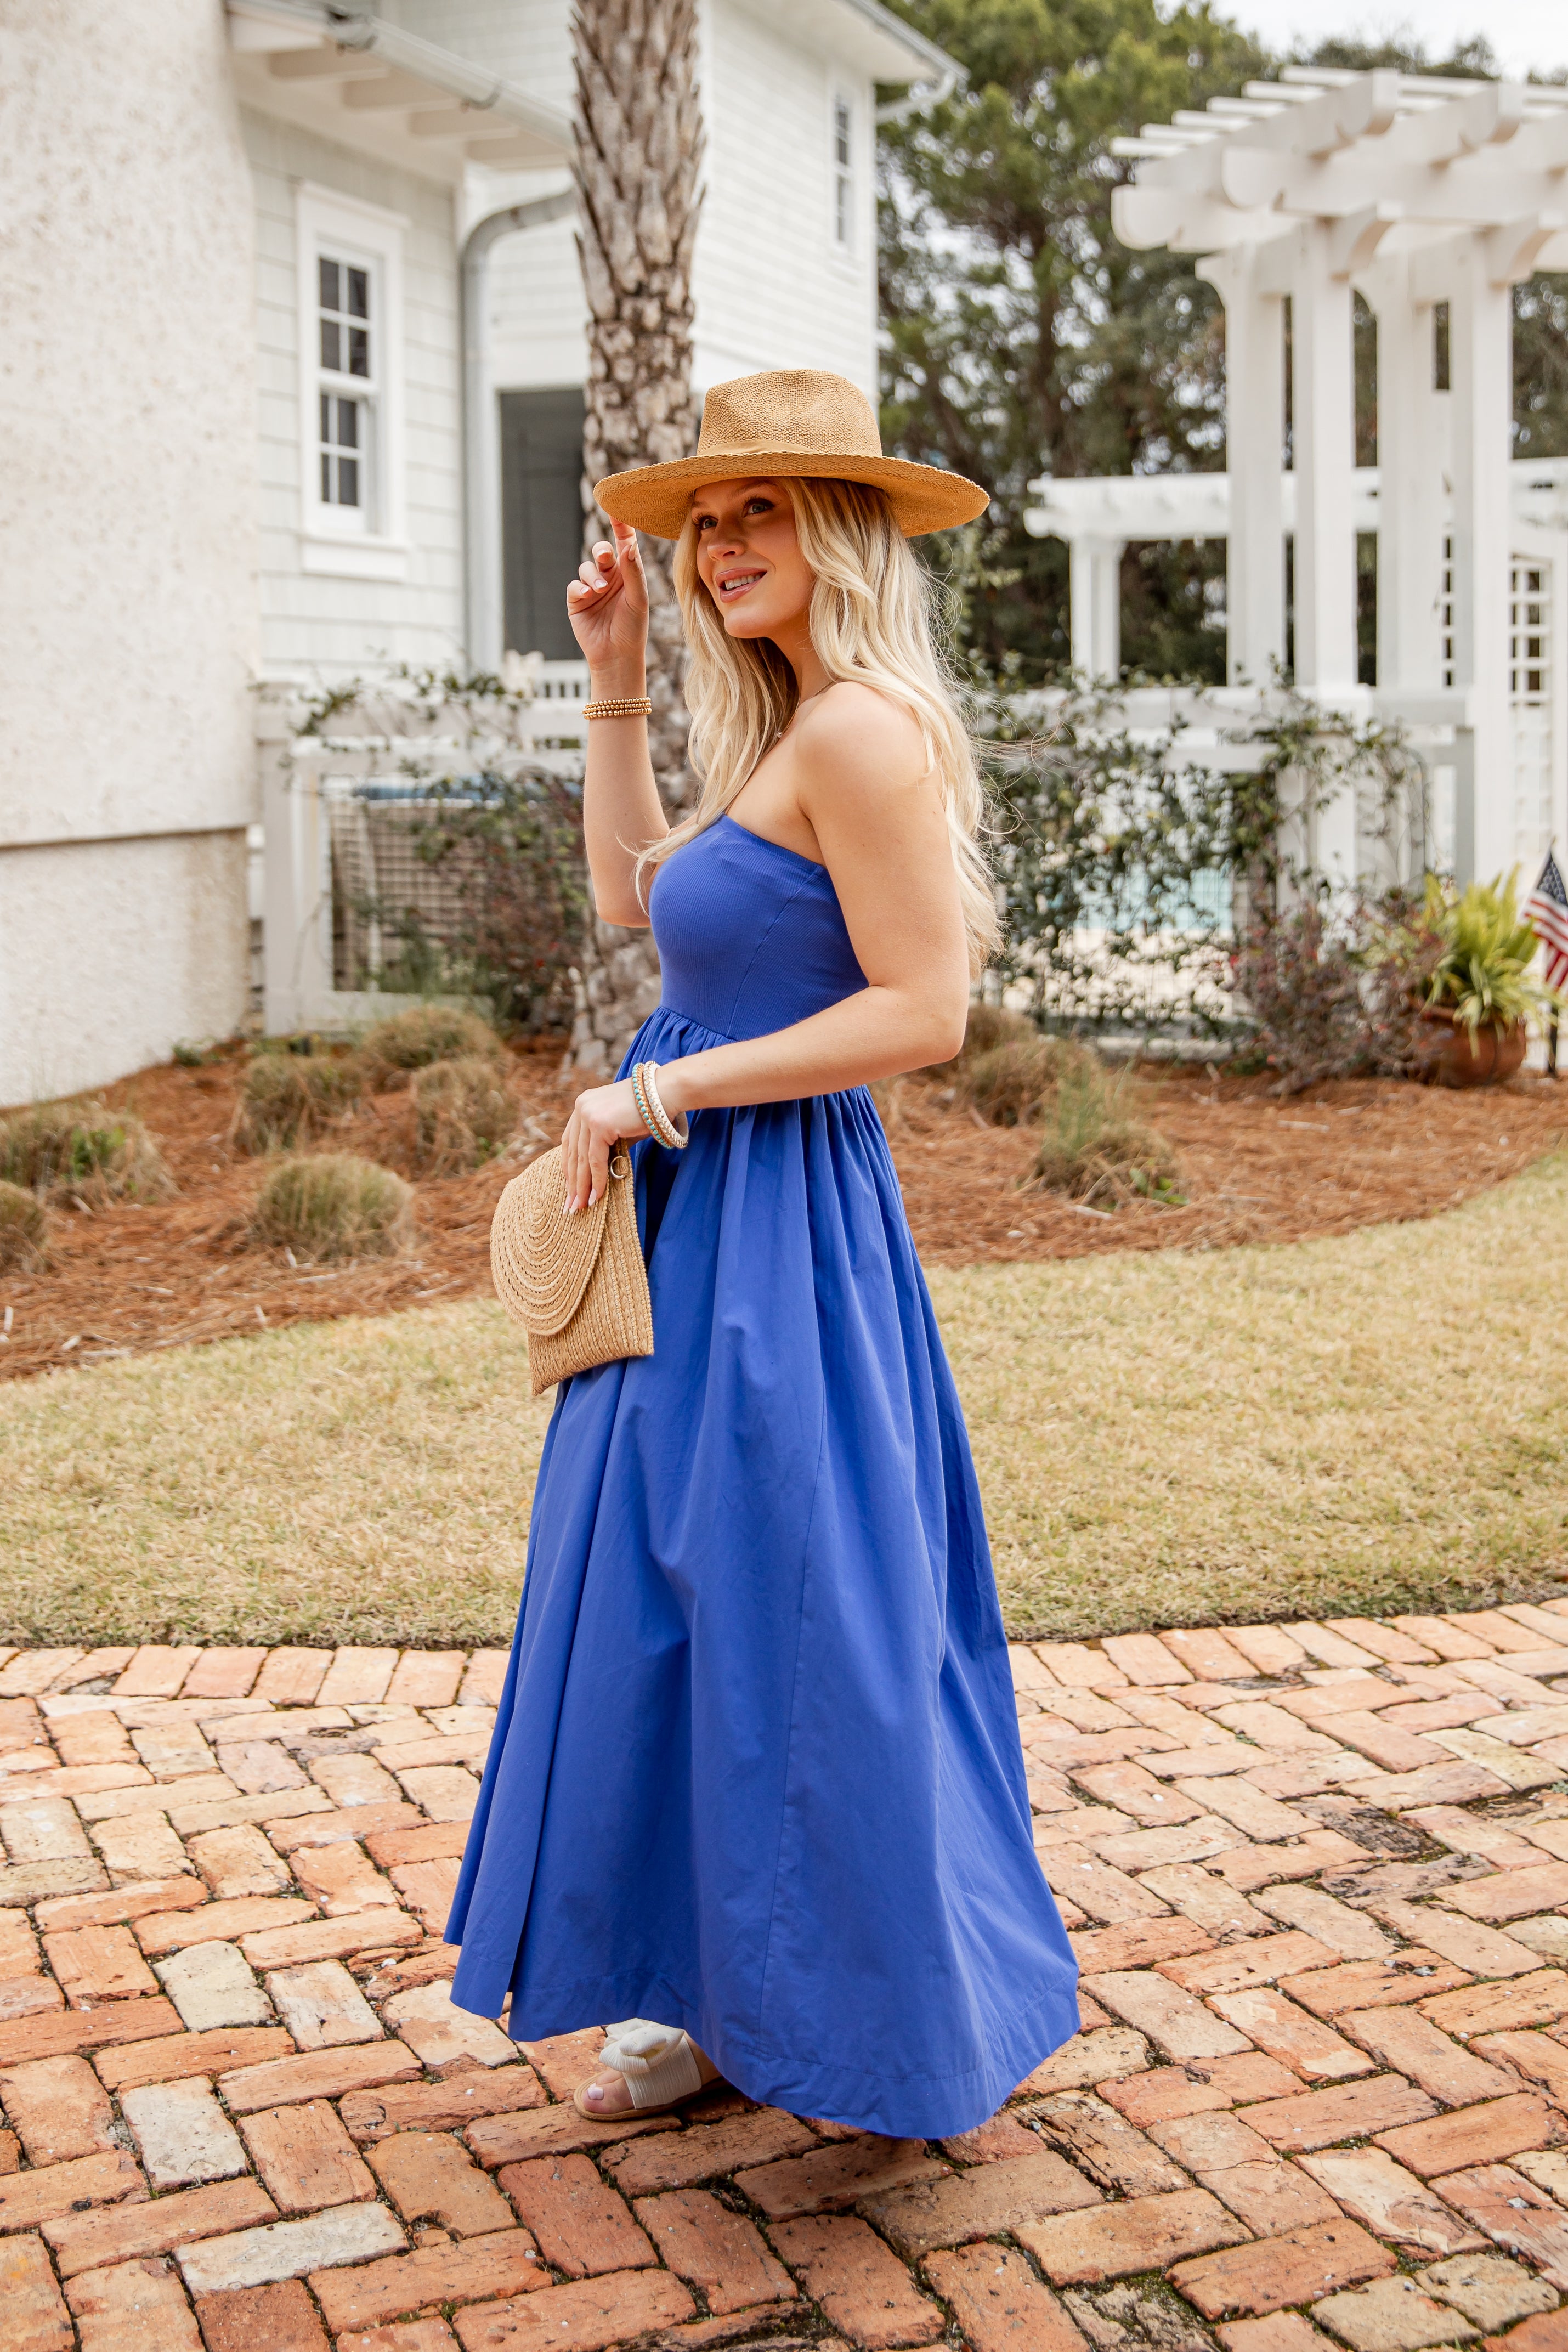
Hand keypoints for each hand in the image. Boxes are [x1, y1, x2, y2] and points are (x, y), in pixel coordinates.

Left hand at [560, 1078, 645, 1215]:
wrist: (665, 1093)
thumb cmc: (649, 1111)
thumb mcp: (620, 1127)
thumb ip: (606, 1144)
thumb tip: (598, 1173)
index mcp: (583, 1105)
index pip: (570, 1142)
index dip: (569, 1168)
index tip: (571, 1189)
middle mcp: (581, 1107)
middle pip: (571, 1152)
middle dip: (572, 1182)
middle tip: (571, 1206)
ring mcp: (588, 1114)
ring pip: (581, 1159)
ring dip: (582, 1186)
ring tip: (582, 1207)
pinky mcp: (599, 1124)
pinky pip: (595, 1160)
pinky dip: (597, 1180)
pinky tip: (597, 1196)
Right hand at [566, 519, 648, 677]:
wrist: (616, 657)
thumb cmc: (633, 629)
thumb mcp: (638, 599)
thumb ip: (633, 572)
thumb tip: (629, 544)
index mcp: (628, 574)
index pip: (624, 544)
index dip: (621, 526)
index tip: (616, 508)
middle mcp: (610, 578)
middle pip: (601, 551)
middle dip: (601, 551)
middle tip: (605, 558)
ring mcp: (592, 589)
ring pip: (586, 568)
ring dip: (593, 576)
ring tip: (600, 590)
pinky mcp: (577, 601)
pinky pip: (574, 585)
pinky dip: (580, 588)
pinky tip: (588, 596)